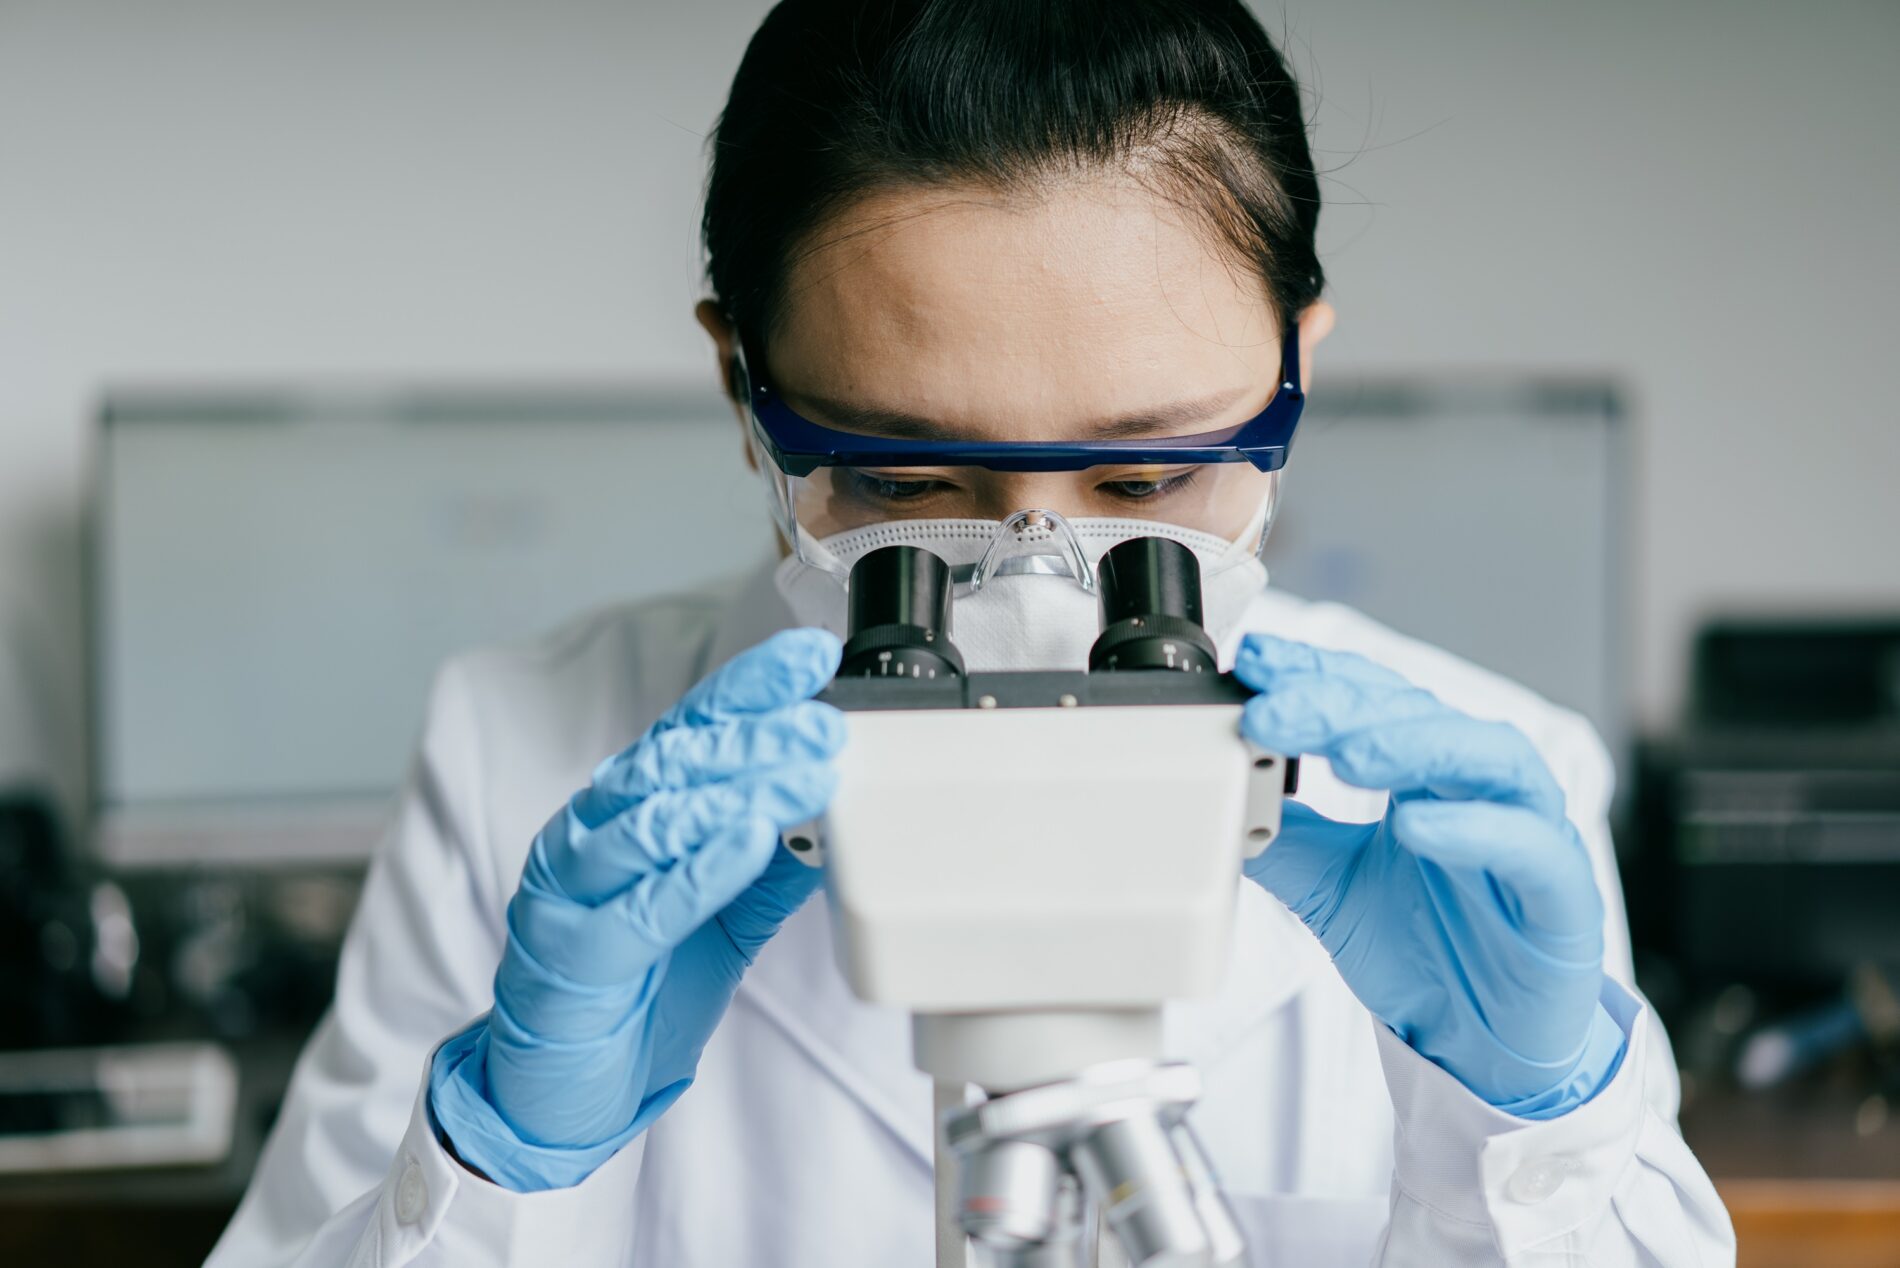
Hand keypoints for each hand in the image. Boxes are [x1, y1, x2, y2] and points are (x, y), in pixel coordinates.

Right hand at [430, 628, 844, 1189]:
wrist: (558, 1093)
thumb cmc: (636, 992)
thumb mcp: (723, 919)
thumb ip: (770, 867)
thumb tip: (837, 815)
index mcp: (624, 813)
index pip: (689, 731)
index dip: (749, 689)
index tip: (809, 656)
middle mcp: (590, 835)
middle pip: (675, 765)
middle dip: (757, 738)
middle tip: (824, 725)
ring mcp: (572, 890)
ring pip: (655, 820)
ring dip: (737, 791)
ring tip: (803, 772)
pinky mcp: (571, 953)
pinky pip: (642, 904)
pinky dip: (699, 869)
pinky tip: (749, 841)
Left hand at [1233, 634, 1625, 1117]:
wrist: (1487, 1045)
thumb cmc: (1428, 953)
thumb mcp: (1331, 891)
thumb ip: (1284, 841)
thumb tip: (1218, 801)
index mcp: (1427, 773)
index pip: (1373, 701)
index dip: (1317, 676)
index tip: (1257, 664)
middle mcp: (1480, 786)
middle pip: (1417, 717)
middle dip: (1340, 706)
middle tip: (1273, 709)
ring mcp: (1528, 830)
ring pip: (1484, 756)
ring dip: (1411, 744)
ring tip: (1344, 752)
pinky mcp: (1563, 892)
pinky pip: (1528, 845)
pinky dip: (1473, 828)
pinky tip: (1416, 825)